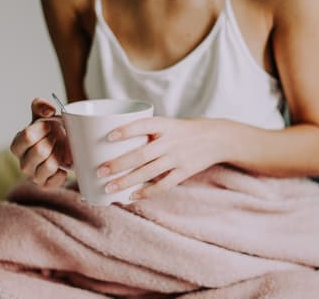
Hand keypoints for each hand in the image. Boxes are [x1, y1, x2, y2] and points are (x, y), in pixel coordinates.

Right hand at [10, 98, 71, 187]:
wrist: (64, 146)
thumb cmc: (49, 131)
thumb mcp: (43, 115)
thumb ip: (40, 106)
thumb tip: (49, 110)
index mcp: (18, 144)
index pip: (27, 136)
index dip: (42, 129)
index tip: (49, 126)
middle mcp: (23, 161)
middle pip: (39, 151)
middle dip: (53, 141)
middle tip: (56, 138)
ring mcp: (33, 175)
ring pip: (48, 166)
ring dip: (59, 155)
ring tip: (59, 151)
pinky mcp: (45, 184)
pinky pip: (54, 181)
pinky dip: (62, 172)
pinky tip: (63, 165)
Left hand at [96, 117, 222, 199]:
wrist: (218, 138)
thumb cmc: (186, 130)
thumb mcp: (170, 123)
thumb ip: (149, 131)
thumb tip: (117, 142)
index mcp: (166, 125)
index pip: (144, 125)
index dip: (126, 130)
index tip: (109, 137)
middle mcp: (171, 141)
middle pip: (141, 154)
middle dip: (118, 164)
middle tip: (100, 171)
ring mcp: (178, 158)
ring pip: (148, 173)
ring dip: (127, 182)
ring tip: (109, 188)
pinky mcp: (184, 172)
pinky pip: (163, 185)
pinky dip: (147, 192)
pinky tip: (132, 196)